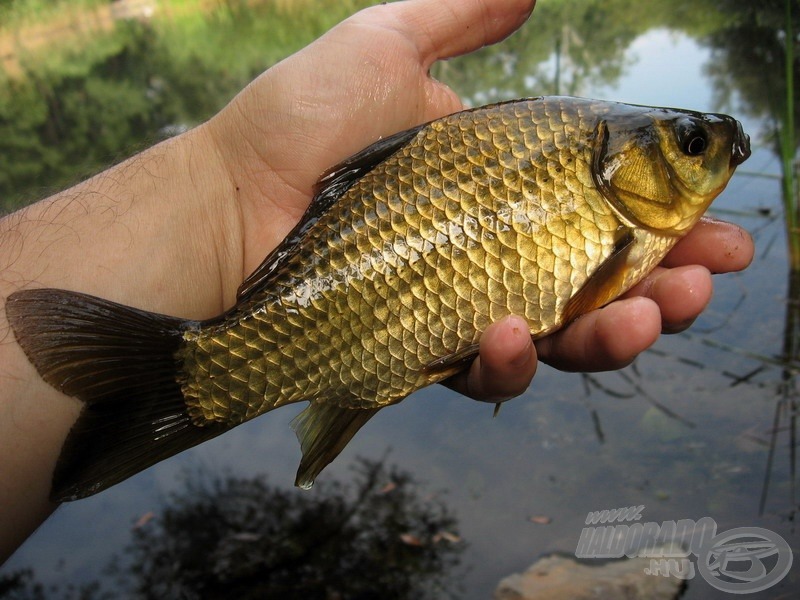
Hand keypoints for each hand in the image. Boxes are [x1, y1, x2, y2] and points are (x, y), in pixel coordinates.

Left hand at [201, 0, 752, 404]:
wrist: (228, 205)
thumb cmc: (297, 125)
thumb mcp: (383, 46)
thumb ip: (456, 17)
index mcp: (500, 188)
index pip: (601, 209)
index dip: (663, 223)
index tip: (717, 228)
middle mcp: (492, 250)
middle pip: (597, 282)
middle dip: (663, 288)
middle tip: (701, 283)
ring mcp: (460, 305)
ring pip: (559, 337)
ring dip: (614, 335)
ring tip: (649, 318)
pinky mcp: (422, 352)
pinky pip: (482, 371)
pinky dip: (508, 361)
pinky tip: (509, 335)